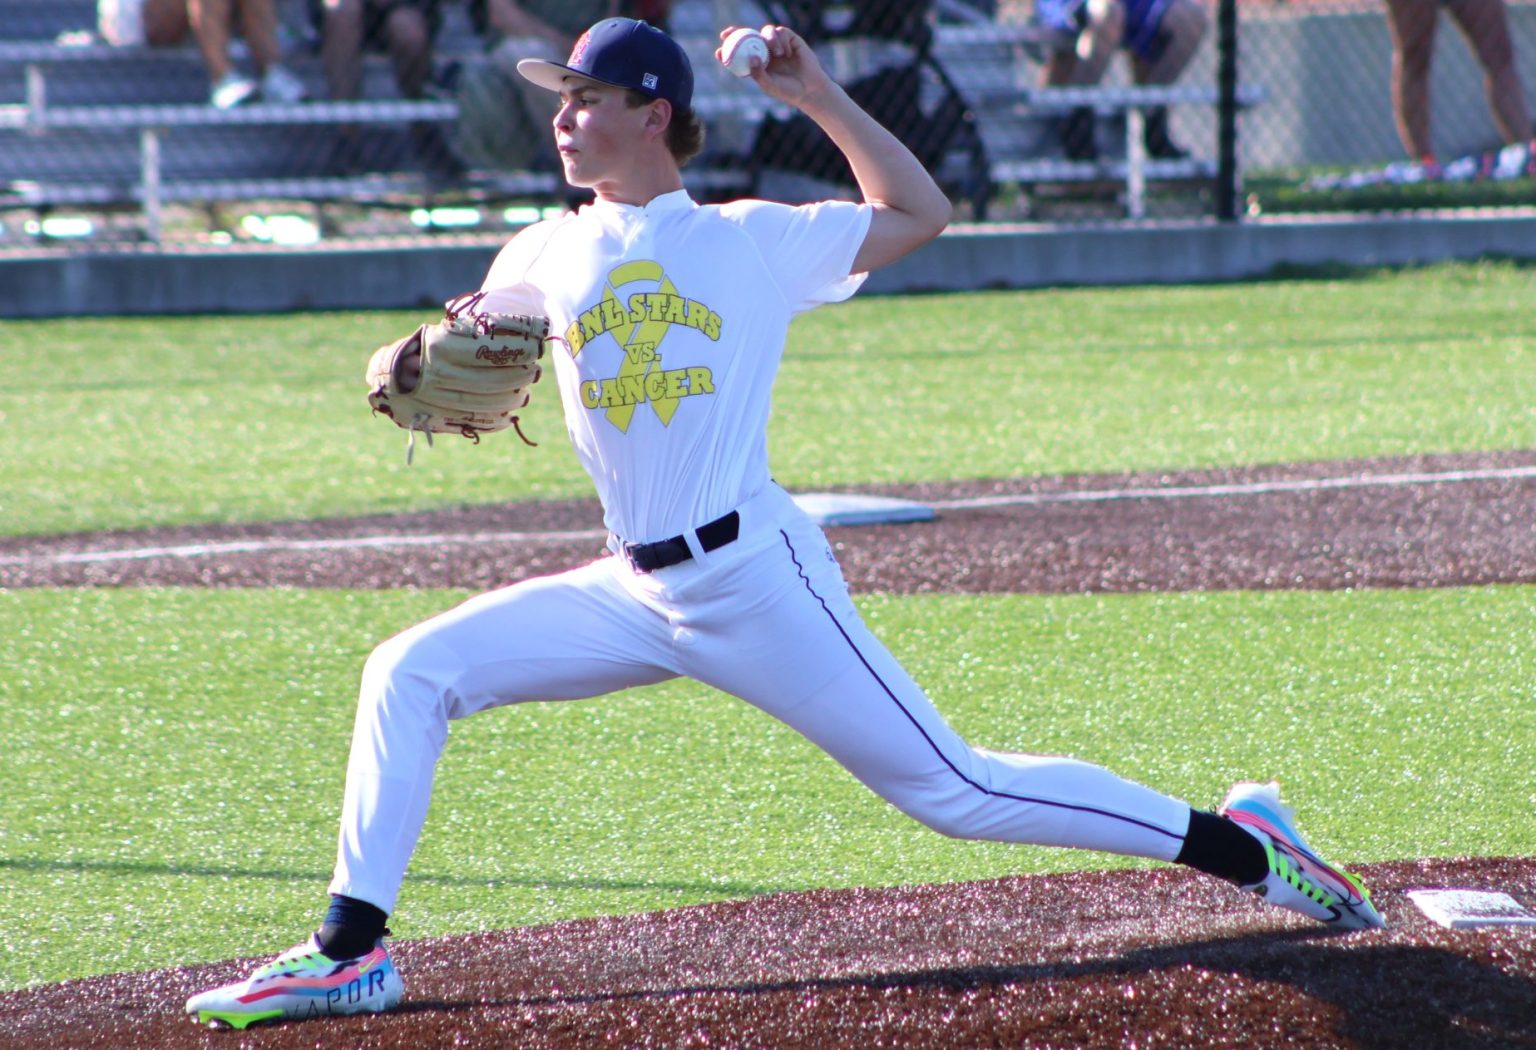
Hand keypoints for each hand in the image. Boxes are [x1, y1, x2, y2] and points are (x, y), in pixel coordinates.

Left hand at [717, 24, 835, 108]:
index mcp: (758, 63)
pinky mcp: (790, 39)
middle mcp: (766, 52)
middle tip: (727, 33)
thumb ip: (758, 73)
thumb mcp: (769, 86)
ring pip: (766, 31)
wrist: (810, 89)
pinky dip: (782, 40)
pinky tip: (786, 53)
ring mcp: (778, 45)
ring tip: (777, 53)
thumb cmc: (788, 92)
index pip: (740, 54)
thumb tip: (751, 57)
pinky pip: (781, 32)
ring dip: (768, 39)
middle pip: (748, 37)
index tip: (718, 51)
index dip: (728, 50)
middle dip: (736, 32)